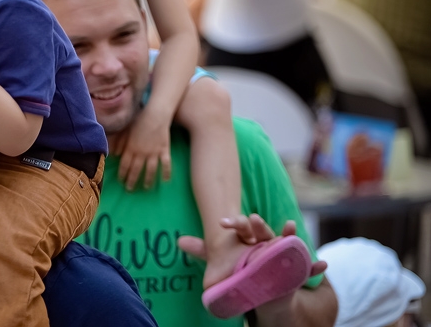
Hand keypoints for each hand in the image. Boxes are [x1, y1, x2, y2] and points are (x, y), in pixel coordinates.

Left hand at [116, 106, 171, 189]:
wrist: (156, 114)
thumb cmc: (139, 120)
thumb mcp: (126, 130)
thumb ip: (119, 142)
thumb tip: (113, 153)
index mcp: (131, 148)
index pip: (125, 165)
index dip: (122, 173)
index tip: (120, 180)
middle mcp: (141, 153)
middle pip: (136, 170)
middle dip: (132, 181)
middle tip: (130, 189)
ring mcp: (154, 153)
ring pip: (150, 170)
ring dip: (148, 180)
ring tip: (146, 187)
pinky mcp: (164, 150)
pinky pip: (166, 164)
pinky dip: (166, 173)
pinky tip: (166, 180)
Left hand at [179, 214, 326, 276]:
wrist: (269, 285)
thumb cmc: (246, 267)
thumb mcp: (225, 260)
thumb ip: (206, 252)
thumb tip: (180, 242)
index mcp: (251, 239)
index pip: (242, 228)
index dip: (234, 224)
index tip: (223, 221)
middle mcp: (268, 243)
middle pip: (263, 232)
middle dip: (259, 225)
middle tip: (253, 217)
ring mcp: (283, 254)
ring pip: (285, 243)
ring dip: (288, 236)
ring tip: (291, 226)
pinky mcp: (296, 269)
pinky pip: (307, 267)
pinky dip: (315, 266)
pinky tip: (322, 265)